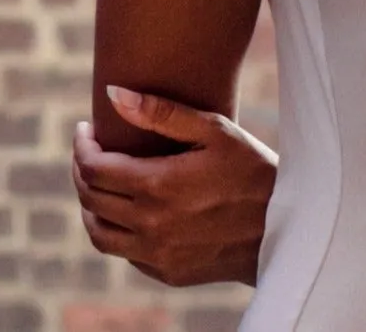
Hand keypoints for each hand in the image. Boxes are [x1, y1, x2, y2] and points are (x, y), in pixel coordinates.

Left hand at [73, 86, 277, 287]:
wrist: (283, 226)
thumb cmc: (251, 168)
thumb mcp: (214, 130)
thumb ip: (162, 112)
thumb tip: (114, 94)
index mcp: (158, 185)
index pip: (94, 168)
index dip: (82, 146)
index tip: (85, 129)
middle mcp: (151, 224)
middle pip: (91, 198)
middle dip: (82, 169)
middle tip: (90, 150)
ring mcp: (157, 254)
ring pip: (98, 233)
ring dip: (90, 205)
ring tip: (99, 182)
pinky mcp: (166, 272)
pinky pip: (124, 252)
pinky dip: (115, 229)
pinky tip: (129, 209)